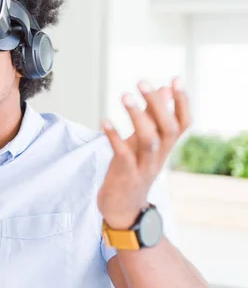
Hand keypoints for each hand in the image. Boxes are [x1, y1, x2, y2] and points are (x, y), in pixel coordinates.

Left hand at [97, 79, 190, 228]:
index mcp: (165, 148)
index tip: (175, 79)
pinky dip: (114, 137)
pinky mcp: (126, 176)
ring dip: (137, 117)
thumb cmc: (132, 170)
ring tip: (124, 96)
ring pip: (149, 141)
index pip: (183, 123)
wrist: (121, 209)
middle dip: (157, 104)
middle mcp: (159, 157)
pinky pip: (123, 155)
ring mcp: (143, 167)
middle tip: (142, 83)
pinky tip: (104, 121)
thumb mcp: (143, 144)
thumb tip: (164, 90)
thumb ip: (152, 118)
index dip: (182, 102)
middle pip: (168, 128)